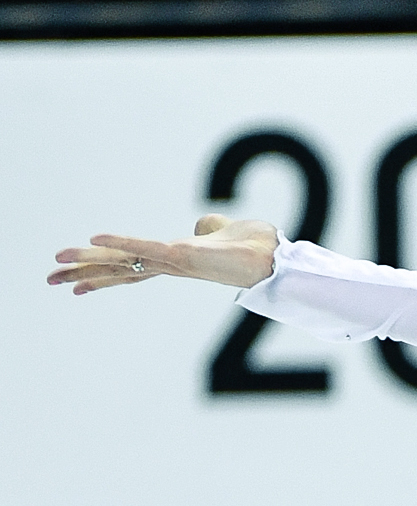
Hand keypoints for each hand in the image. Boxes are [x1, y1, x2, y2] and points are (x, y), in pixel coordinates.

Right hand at [49, 214, 277, 294]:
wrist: (276, 260)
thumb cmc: (255, 249)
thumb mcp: (226, 232)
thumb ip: (211, 229)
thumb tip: (203, 225)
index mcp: (176, 260)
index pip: (132, 267)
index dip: (104, 271)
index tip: (75, 280)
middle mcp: (171, 265)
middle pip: (120, 270)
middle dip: (85, 274)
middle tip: (50, 279)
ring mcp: (175, 263)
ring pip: (124, 263)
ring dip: (90, 263)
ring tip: (57, 267)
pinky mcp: (182, 256)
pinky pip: (145, 249)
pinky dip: (120, 245)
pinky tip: (94, 241)